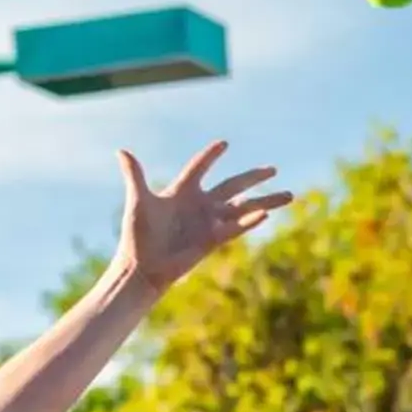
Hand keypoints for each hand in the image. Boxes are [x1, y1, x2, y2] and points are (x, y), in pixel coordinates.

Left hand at [112, 142, 288, 291]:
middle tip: (273, 169)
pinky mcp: (213, 239)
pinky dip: (250, 220)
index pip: (200, 167)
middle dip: (253, 177)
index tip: (224, 144)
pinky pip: (236, 226)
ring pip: (243, 206)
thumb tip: (122, 151)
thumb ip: (135, 175)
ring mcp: (209, 222)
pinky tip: (265, 213)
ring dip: (266, 200)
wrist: (142, 267)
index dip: (211, 156)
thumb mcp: (138, 201)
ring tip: (290, 194)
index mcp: (182, 191)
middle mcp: (200, 205)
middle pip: (233, 186)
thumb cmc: (137, 236)